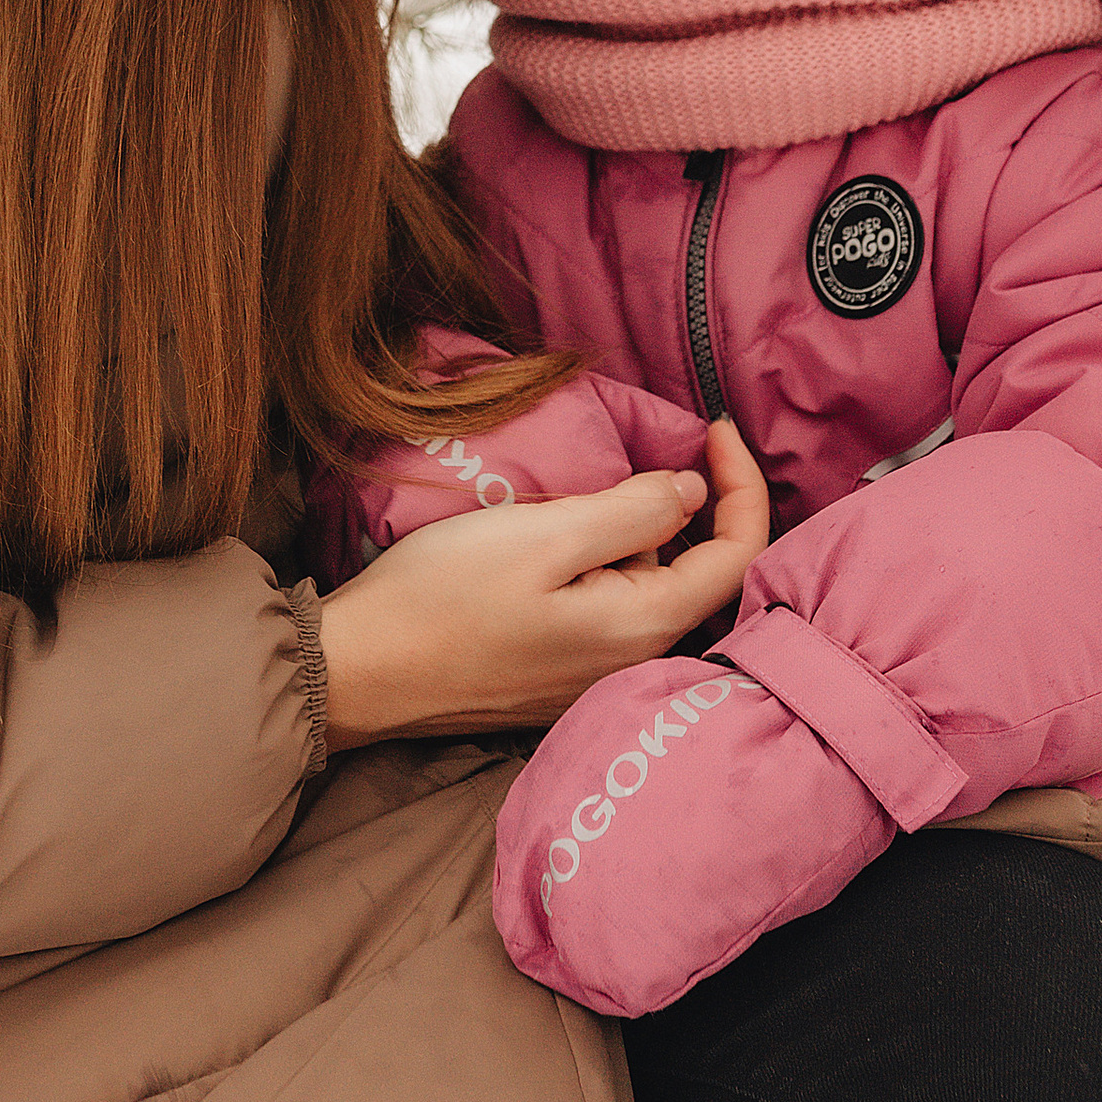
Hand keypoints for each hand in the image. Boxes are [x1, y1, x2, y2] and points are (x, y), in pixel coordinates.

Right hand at [317, 418, 769, 748]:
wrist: (361, 670)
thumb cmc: (445, 595)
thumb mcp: (545, 534)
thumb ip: (631, 512)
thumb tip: (694, 493)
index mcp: (642, 625)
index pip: (738, 555)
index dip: (741, 484)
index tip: (712, 427)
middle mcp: (634, 661)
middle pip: (705, 576)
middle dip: (704, 506)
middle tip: (672, 441)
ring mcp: (596, 674)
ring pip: (659, 589)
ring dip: (655, 531)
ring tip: (618, 479)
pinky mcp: (561, 674)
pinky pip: (619, 607)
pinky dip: (621, 559)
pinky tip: (583, 531)